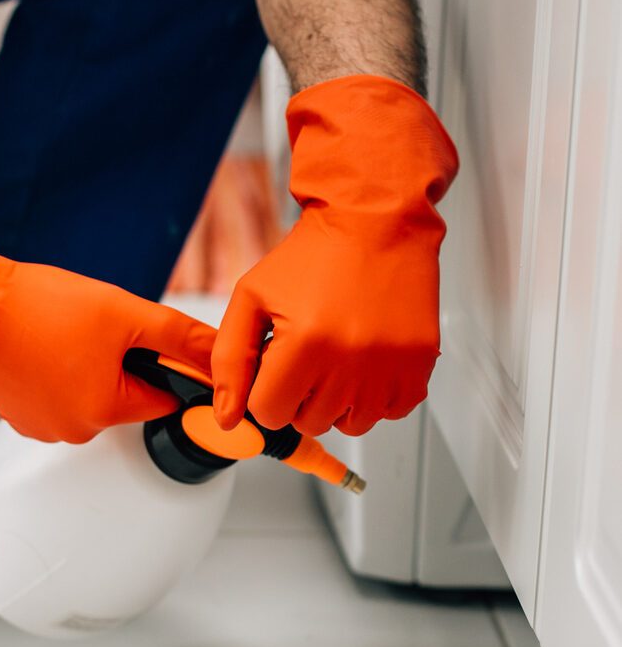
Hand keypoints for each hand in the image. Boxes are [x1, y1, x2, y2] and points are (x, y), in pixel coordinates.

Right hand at [0, 213, 214, 441]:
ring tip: (61, 334)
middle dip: (119, 366)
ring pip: (86, 397)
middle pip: (123, 399)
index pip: (161, 399)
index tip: (141, 341)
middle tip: (95, 329)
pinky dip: (53, 375)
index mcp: (105, 412)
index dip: (159, 365)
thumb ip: (179, 336)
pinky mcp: (16, 415)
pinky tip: (40, 346)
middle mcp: (73, 432)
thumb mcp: (123, 312)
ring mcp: (40, 427)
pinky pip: (53, 397)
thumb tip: (222, 355)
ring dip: (85, 370)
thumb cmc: (37, 308)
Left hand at [210, 75, 458, 436]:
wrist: (376, 222)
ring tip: (335, 358)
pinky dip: (375, 397)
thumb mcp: (251, 298)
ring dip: (337, 401)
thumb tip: (227, 421)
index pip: (270, 414)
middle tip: (306, 355)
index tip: (275, 364)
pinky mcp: (420, 364)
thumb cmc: (310, 258)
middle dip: (299, 395)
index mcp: (304, 344)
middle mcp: (351, 361)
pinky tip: (364, 362)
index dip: (265, 391)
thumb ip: (230, 361)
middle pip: (309, 422)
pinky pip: (390, 412)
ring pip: (350, 424)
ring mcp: (390, 366)